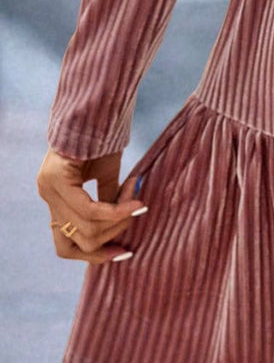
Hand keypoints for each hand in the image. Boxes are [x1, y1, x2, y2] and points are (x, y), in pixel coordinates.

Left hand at [37, 147, 146, 265]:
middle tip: (136, 214)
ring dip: (118, 220)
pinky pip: (89, 210)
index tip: (124, 252)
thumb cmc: (104, 137)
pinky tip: (136, 204)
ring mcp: (48, 189)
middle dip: (113, 235)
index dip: (95, 255)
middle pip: (78, 242)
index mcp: (56, 198)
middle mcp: (47, 195)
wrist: (96, 107)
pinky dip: (115, 211)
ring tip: (137, 200)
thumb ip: (108, 201)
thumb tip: (119, 228)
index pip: (67, 245)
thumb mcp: (108, 175)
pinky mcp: (56, 180)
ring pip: (85, 230)